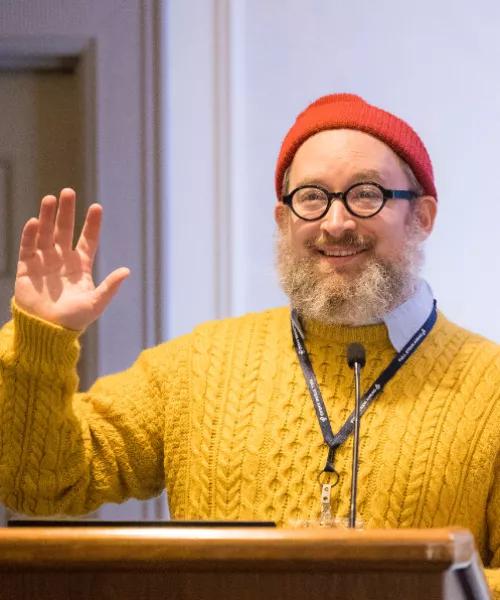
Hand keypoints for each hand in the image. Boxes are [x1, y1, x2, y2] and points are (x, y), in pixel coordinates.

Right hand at [14, 188, 129, 330]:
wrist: (47, 331)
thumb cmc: (74, 319)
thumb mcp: (96, 303)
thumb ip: (110, 287)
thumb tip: (127, 271)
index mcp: (81, 266)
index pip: (88, 240)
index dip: (92, 224)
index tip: (96, 207)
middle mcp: (62, 260)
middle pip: (65, 230)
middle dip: (67, 212)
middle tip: (68, 191)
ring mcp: (44, 262)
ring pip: (46, 233)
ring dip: (47, 216)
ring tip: (50, 199)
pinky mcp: (26, 268)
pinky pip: (28, 247)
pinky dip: (30, 234)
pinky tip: (34, 221)